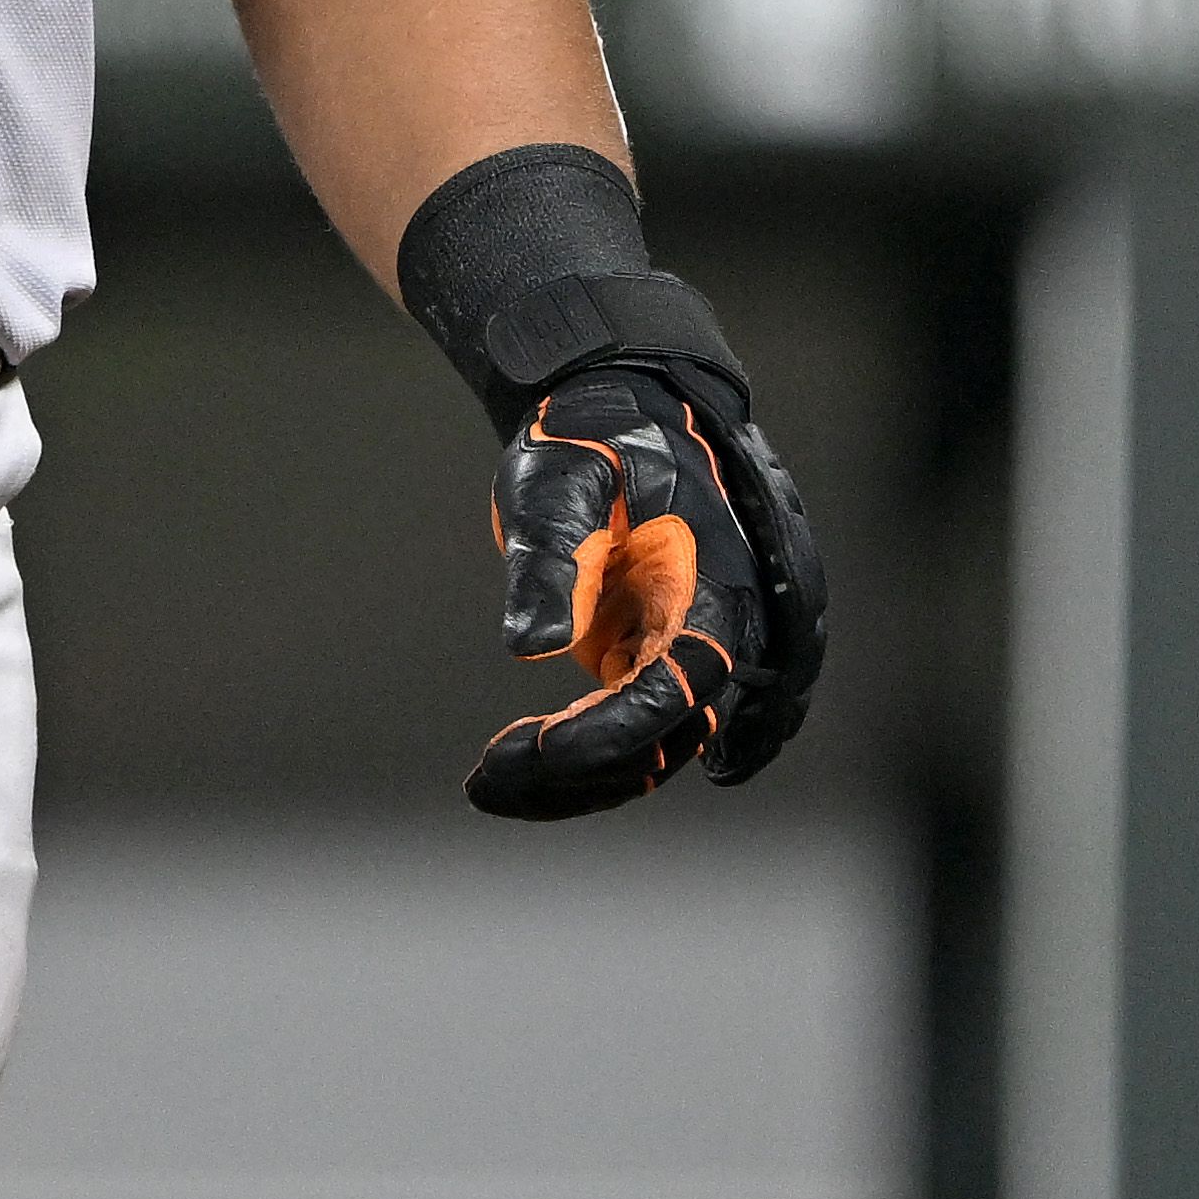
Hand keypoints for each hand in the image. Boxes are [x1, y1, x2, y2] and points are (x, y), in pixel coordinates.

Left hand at [469, 362, 825, 819]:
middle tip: (487, 778)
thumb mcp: (559, 481)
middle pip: (664, 741)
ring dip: (574, 784)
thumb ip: (552, 557)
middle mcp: (712, 635)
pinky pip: (624, 736)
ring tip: (489, 786)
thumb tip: (532, 644)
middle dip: (579, 773)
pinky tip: (517, 777)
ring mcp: (678, 654)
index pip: (679, 687)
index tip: (538, 750)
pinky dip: (575, 764)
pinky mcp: (646, 662)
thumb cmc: (589, 438)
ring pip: (646, 754)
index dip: (613, 732)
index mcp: (711, 587)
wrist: (611, 412)